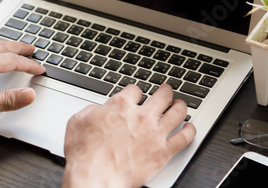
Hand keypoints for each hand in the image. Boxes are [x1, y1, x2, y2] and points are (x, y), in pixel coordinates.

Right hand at [62, 84, 195, 187]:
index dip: (136, 91)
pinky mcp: (163, 152)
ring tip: (180, 105)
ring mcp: (154, 133)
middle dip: (165, 92)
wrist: (95, 177)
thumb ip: (92, 110)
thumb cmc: (85, 154)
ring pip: (178, 112)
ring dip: (180, 106)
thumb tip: (98, 109)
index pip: (136, 89)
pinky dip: (190, 130)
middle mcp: (141, 116)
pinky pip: (184, 137)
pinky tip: (190, 128)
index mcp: (120, 106)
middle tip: (166, 92)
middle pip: (162, 95)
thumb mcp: (78, 121)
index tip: (137, 95)